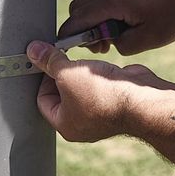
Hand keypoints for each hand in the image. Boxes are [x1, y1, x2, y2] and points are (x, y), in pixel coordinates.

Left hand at [26, 42, 174, 142]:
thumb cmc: (103, 95)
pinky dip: (95, 73)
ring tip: (80, 60)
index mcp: (65, 125)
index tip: (46, 60)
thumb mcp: (67, 73)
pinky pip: (98, 86)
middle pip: (61, 94)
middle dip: (60, 74)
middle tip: (60, 56)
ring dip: (78, 71)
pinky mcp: (114, 102)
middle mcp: (82, 124)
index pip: (42, 100)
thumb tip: (33, 50)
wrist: (142, 99)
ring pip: (80, 88)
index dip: (41, 78)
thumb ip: (49, 61)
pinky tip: (96, 64)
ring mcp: (100, 114)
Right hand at [60, 0, 174, 55]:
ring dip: (92, 22)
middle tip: (100, 48)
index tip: (64, 51)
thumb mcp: (150, 37)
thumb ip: (123, 45)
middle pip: (77, 10)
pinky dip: (101, 13)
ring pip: (88, 3)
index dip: (68, 37)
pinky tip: (121, 25)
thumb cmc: (174, 10)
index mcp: (111, 0)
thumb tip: (110, 44)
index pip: (77, 19)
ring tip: (112, 39)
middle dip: (81, 31)